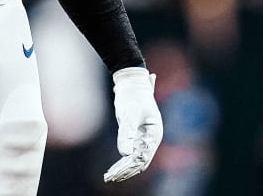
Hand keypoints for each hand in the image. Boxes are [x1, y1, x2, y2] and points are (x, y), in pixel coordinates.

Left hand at [103, 66, 162, 182]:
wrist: (131, 84)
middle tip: (110, 178)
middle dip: (125, 171)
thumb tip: (125, 153)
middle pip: (139, 161)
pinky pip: (129, 155)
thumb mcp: (129, 113)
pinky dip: (121, 163)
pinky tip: (111, 170)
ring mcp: (143, 139)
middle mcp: (150, 139)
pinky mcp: (134, 137)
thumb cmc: (133, 96)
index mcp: (154, 134)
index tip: (118, 173)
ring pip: (134, 160)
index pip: (143, 156)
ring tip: (108, 177)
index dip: (131, 166)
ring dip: (122, 170)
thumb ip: (127, 133)